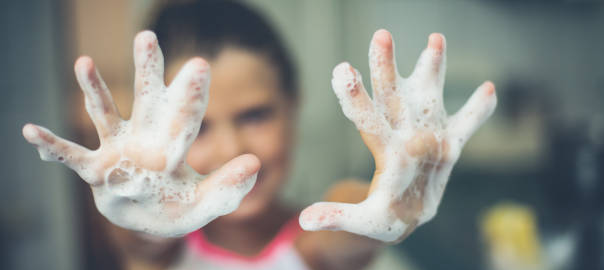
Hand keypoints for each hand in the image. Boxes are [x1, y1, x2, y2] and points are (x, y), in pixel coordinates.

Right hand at [22, 31, 259, 236]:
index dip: (191, 93)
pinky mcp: (97, 170)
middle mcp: (146, 139)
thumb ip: (229, 185)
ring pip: (106, 115)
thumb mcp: (207, 202)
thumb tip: (256, 163)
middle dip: (147, 70)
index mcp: (175, 145)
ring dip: (94, 90)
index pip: (186, 116)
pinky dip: (53, 146)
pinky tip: (31, 131)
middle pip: (147, 100)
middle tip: (147, 36)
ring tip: (84, 61)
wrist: (149, 221)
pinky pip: (72, 156)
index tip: (199, 64)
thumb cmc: (178, 207)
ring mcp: (118, 151)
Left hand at [299, 30, 496, 241]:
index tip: (341, 70)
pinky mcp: (450, 147)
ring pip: (429, 97)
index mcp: (384, 151)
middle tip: (381, 35)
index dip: (355, 97)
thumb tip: (304, 220)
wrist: (406, 217)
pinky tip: (489, 89)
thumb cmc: (381, 218)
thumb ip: (337, 216)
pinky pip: (467, 126)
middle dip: (387, 68)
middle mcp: (404, 135)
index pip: (367, 119)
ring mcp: (428, 137)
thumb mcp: (360, 220)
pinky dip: (478, 111)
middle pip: (392, 97)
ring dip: (433, 69)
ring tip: (435, 37)